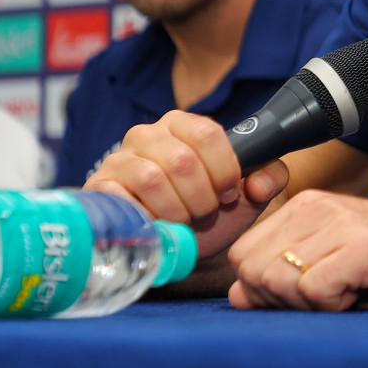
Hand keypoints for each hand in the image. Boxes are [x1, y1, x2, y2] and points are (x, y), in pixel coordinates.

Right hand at [84, 109, 288, 259]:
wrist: (173, 243)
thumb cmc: (209, 211)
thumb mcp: (246, 194)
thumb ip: (269, 177)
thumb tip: (259, 183)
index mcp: (183, 124)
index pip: (207, 132)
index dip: (224, 169)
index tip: (229, 194)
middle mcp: (147, 134)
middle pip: (182, 160)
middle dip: (201, 198)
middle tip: (205, 214)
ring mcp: (119, 159)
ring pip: (152, 179)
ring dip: (176, 211)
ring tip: (183, 222)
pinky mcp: (99, 187)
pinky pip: (121, 198)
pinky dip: (144, 218)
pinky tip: (155, 226)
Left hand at [225, 189, 367, 311]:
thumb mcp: (334, 268)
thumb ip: (283, 277)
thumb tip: (238, 293)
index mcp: (306, 206)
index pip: (243, 254)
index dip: (264, 288)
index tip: (307, 294)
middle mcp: (318, 205)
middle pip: (252, 268)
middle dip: (281, 299)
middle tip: (329, 297)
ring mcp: (340, 222)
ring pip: (277, 279)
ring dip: (310, 303)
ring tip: (350, 291)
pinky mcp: (362, 246)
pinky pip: (312, 289)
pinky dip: (334, 305)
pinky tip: (364, 292)